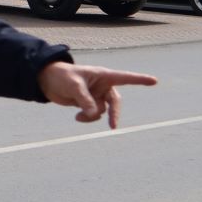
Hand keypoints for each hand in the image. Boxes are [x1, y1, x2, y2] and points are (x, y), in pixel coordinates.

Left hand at [37, 61, 156, 128]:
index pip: (125, 78)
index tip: (154, 81)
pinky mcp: (89, 103)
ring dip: (93, 116)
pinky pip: (94, 114)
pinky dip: (88, 118)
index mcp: (103, 75)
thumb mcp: (73, 86)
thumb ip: (85, 100)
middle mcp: (103, 86)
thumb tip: (94, 114)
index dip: (140, 79)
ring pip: (103, 111)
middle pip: (115, 102)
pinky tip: (77, 117)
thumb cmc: (61, 76)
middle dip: (114, 114)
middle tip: (113, 126)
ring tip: (79, 116)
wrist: (47, 81)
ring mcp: (97, 95)